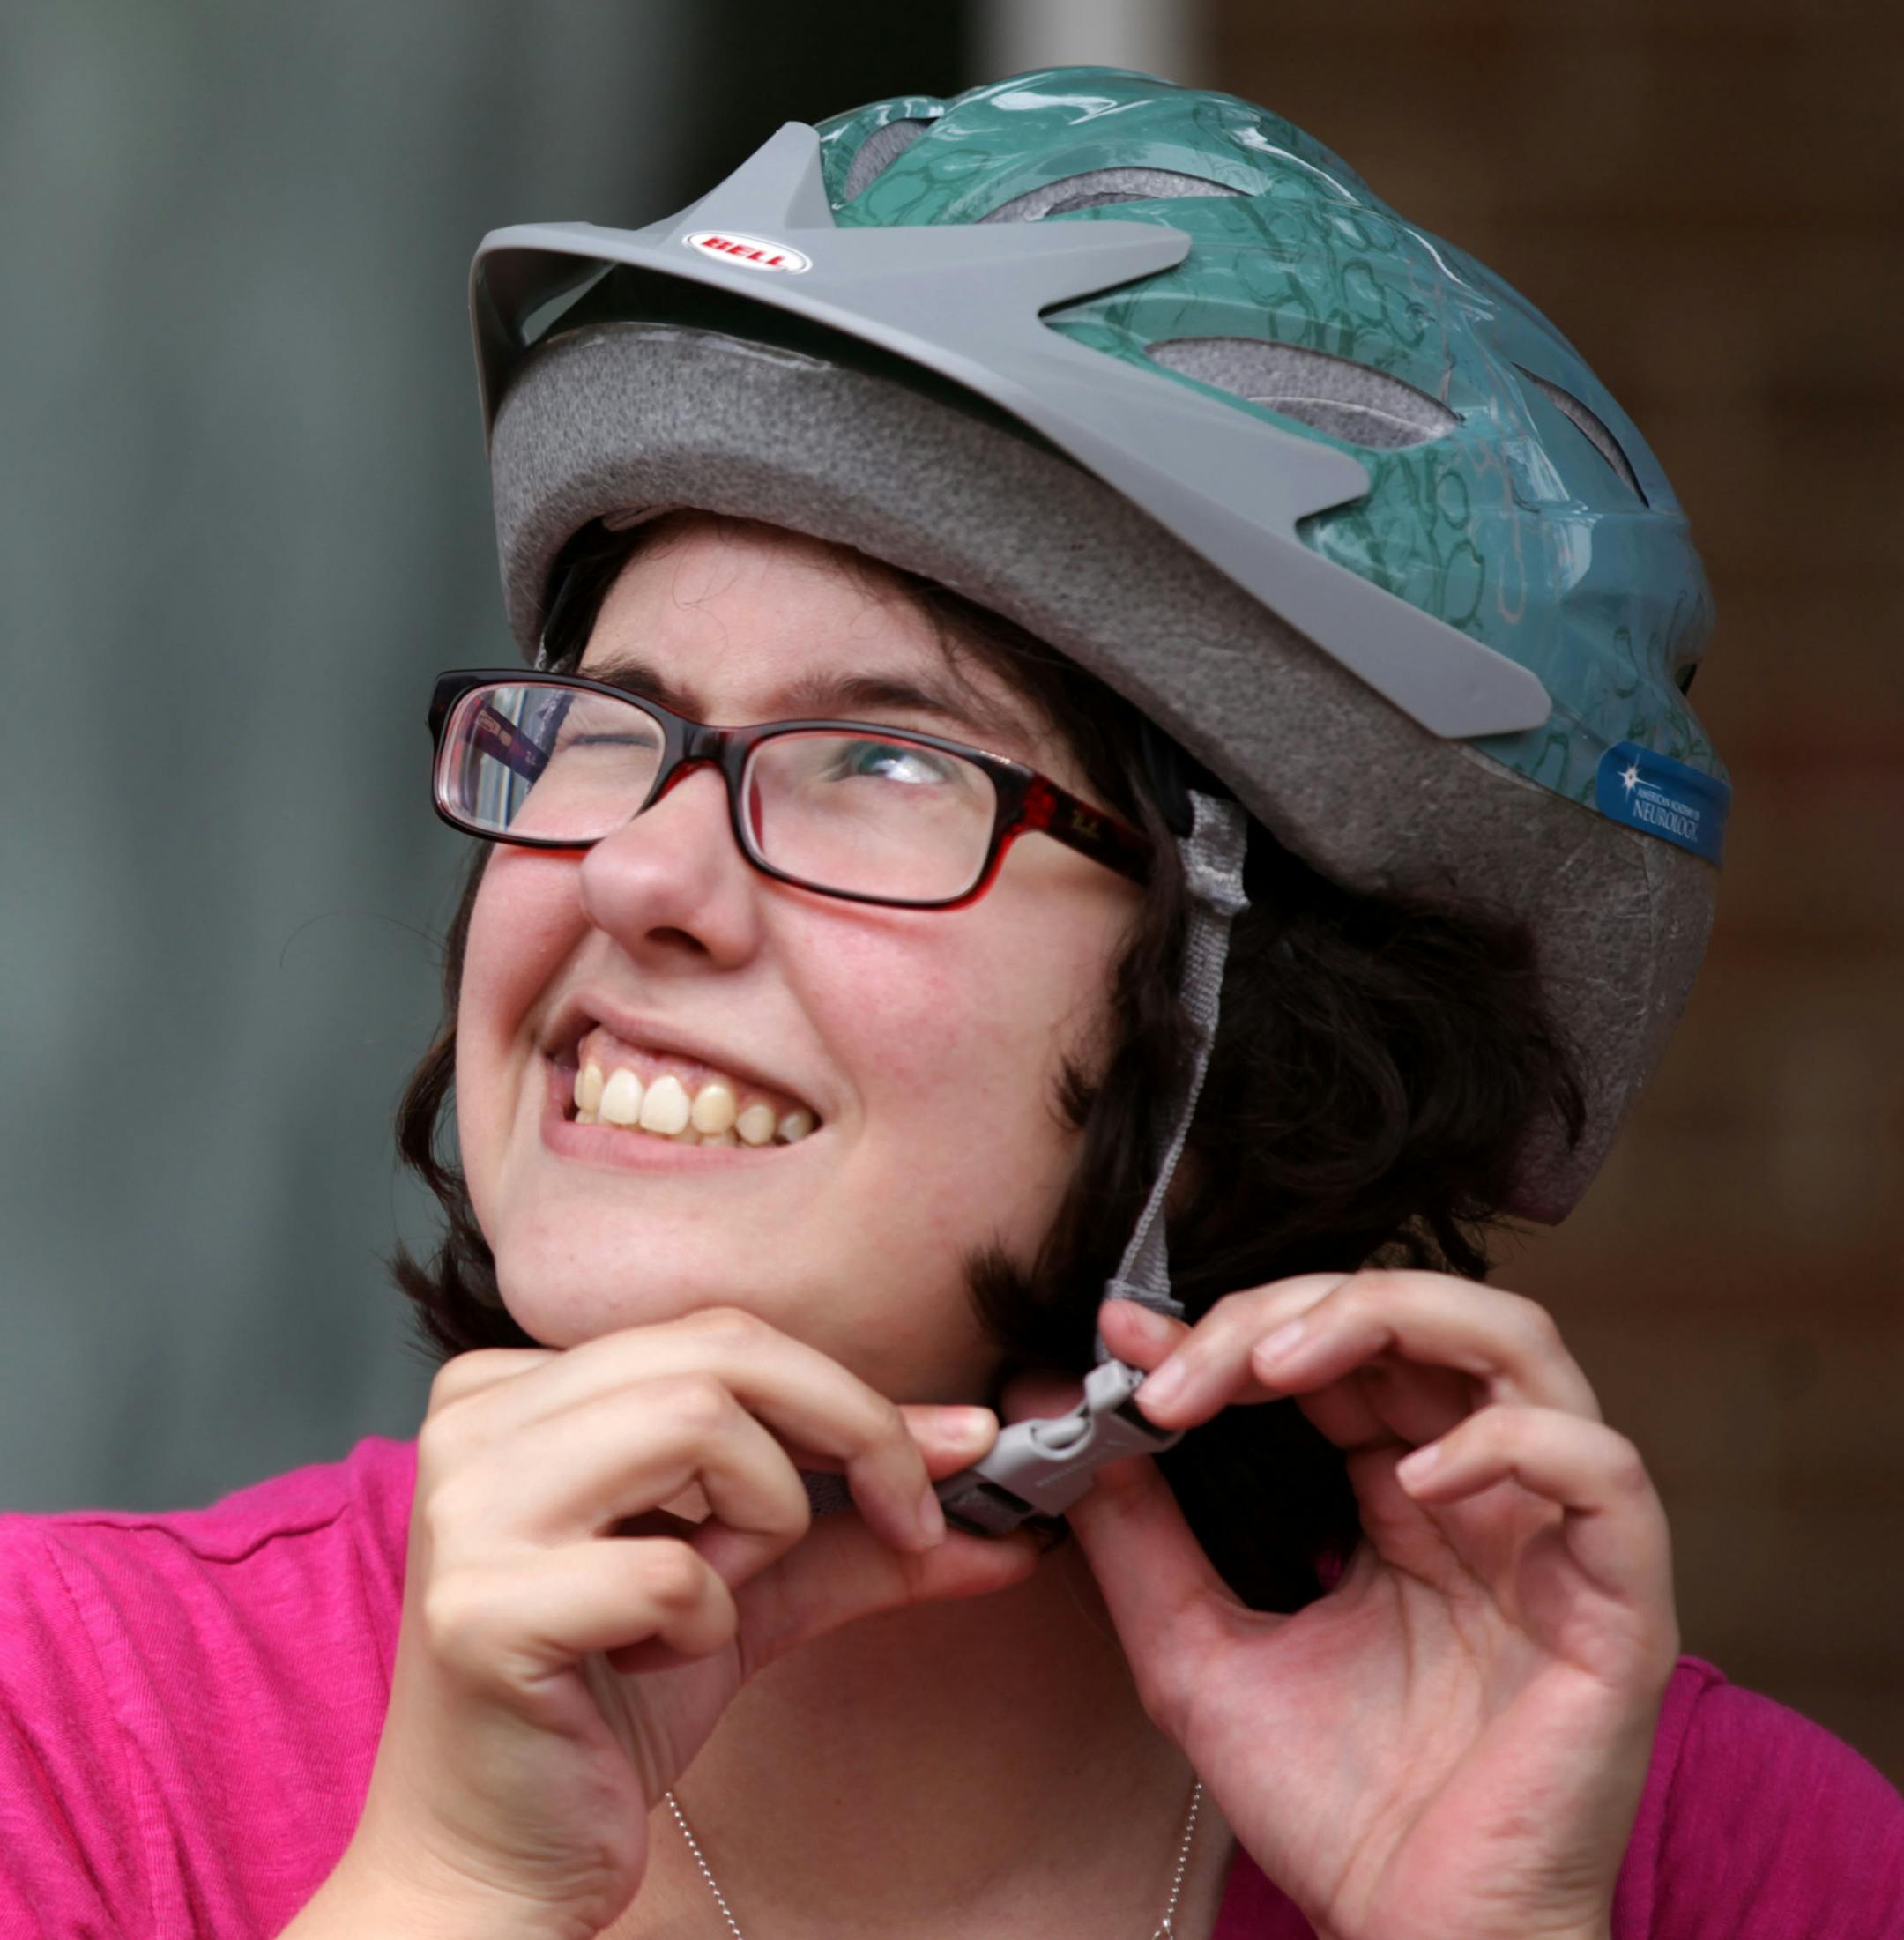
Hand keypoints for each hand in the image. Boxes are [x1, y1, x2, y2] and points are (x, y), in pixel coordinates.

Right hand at [338, 1309, 1039, 1939]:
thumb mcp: (750, 1586)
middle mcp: (474, 1420)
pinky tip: (654, 1662)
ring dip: (767, 1521)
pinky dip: (709, 1623)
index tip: (936, 1469)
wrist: (495, 1860)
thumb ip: (858, 1526)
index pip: (722, 1331)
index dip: (847, 1394)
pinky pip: (672, 1570)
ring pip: (698, 1422)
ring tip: (723, 1597)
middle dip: (852, 1429)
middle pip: (721, 1352)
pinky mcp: (479, 1611)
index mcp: (516, 1383)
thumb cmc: (609, 1702)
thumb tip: (997, 1478)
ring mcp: (466, 1509)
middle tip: (909, 1518)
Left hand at [1054, 1271, 1674, 1939]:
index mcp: (1400, 1494)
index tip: (1127, 1338)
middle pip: (1418, 1318)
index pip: (1335, 1350)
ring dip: (1391, 1323)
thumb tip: (1056, 1412)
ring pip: (1519, 1346)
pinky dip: (1509, 1442)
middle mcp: (1482, 1492)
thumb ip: (1136, 1536)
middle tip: (1190, 1364)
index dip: (1237, 1324)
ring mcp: (1555, 1539)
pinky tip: (1411, 1481)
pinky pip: (1604, 1471)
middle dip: (1294, 1309)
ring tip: (1279, 1366)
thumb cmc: (1331, 1809)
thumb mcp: (1196, 1653)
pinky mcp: (1621, 1605)